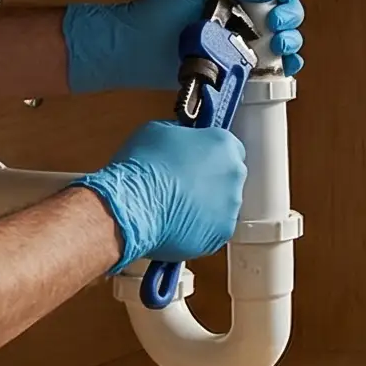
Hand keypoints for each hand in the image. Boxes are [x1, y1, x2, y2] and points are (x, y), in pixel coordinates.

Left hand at [62, 0, 305, 92]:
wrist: (134, 48)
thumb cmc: (157, 12)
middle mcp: (244, 16)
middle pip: (287, 12)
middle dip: (290, 16)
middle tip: (274, 22)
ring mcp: (243, 44)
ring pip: (286, 39)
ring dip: (292, 40)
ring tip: (276, 45)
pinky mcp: (238, 69)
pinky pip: (274, 68)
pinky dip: (286, 67)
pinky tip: (284, 65)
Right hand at [76, 122, 247, 267]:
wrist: (131, 207)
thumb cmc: (141, 165)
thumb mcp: (157, 131)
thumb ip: (181, 135)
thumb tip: (183, 143)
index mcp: (223, 145)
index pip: (228, 148)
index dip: (209, 155)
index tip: (194, 161)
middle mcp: (234, 174)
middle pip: (226, 177)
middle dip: (208, 181)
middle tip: (181, 187)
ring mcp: (231, 207)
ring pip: (221, 206)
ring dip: (204, 207)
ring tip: (174, 210)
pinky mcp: (221, 234)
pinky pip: (212, 230)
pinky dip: (197, 229)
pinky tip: (175, 227)